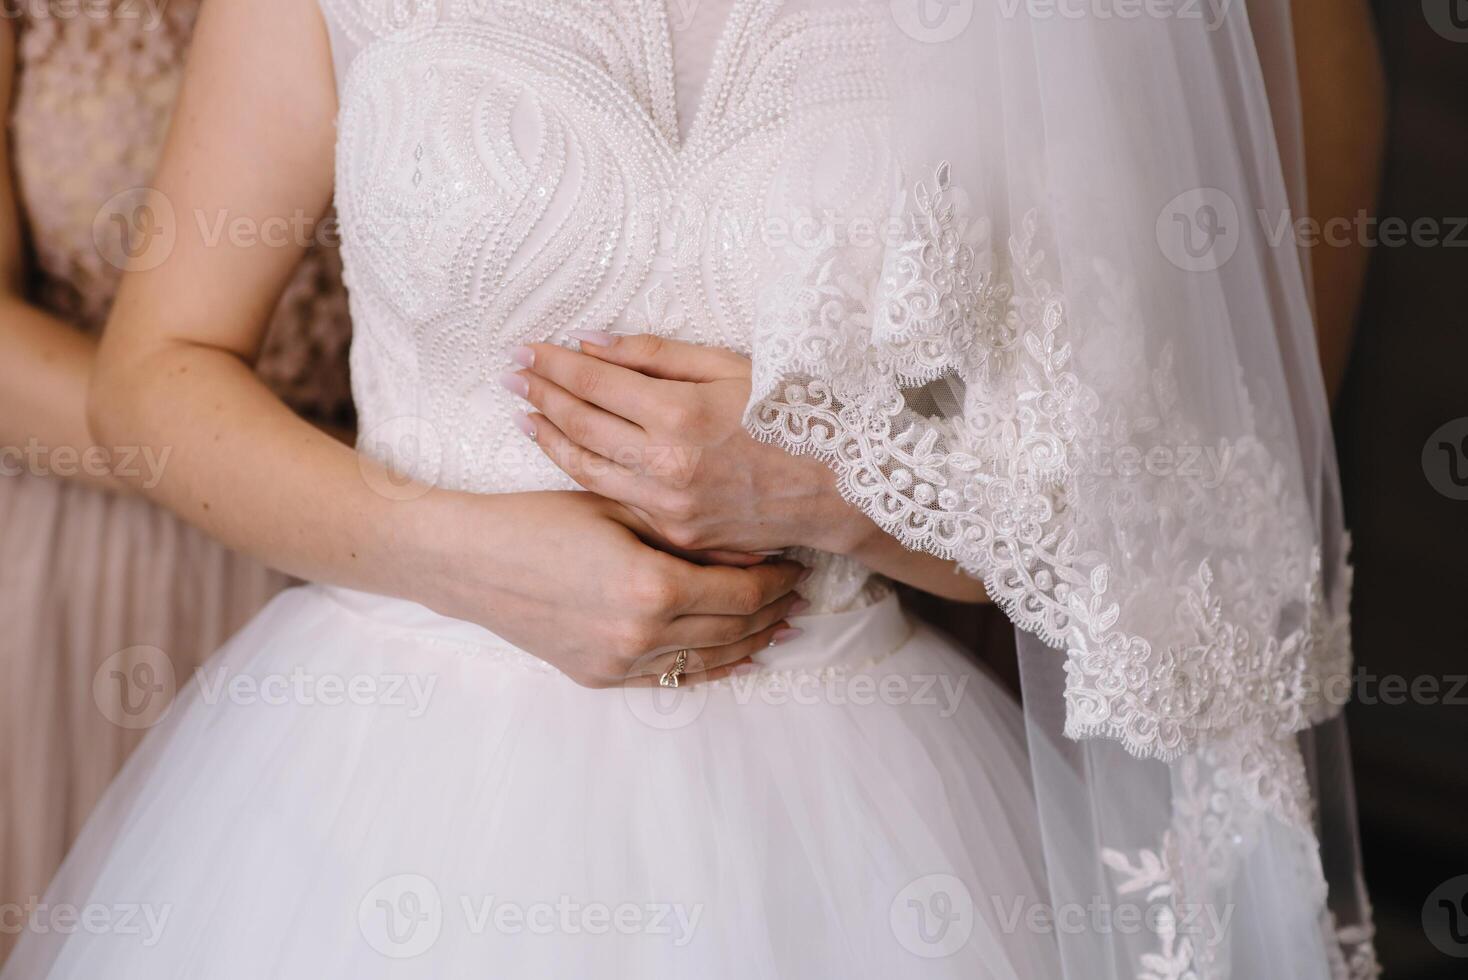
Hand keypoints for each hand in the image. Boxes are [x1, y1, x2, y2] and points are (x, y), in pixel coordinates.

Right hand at [417, 490, 808, 687]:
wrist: (472, 561)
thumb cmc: (543, 520)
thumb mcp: (621, 511)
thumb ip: (689, 533)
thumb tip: (754, 547)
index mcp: (652, 586)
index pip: (741, 593)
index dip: (776, 581)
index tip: (797, 567)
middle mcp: (641, 634)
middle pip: (733, 629)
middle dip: (772, 610)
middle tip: (799, 593)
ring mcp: (619, 662)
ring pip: (708, 660)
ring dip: (750, 642)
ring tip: (779, 624)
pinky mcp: (599, 677)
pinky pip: (671, 676)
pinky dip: (710, 665)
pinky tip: (733, 653)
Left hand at [501, 333, 876, 556]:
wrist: (838, 489)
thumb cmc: (792, 413)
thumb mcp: (730, 366)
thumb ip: (656, 355)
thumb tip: (590, 343)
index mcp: (679, 414)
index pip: (593, 382)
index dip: (553, 363)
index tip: (526, 349)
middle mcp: (666, 465)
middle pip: (580, 424)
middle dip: (540, 394)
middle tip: (510, 375)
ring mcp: (668, 507)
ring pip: (587, 469)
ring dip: (549, 438)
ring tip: (525, 413)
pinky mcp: (676, 535)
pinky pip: (618, 499)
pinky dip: (586, 472)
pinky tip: (568, 454)